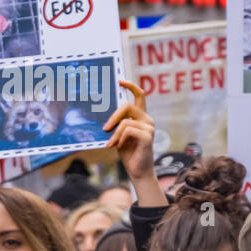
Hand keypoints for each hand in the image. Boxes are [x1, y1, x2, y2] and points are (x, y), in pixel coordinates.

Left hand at [105, 80, 166, 207]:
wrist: (137, 170)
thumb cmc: (127, 152)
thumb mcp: (118, 135)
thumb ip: (115, 124)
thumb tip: (101, 117)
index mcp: (140, 116)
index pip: (139, 96)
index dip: (131, 86)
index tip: (120, 81)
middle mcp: (147, 119)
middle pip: (128, 106)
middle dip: (113, 116)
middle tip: (104, 128)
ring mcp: (149, 127)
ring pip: (125, 121)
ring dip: (114, 134)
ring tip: (111, 144)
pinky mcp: (148, 136)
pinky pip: (127, 130)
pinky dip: (119, 139)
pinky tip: (118, 147)